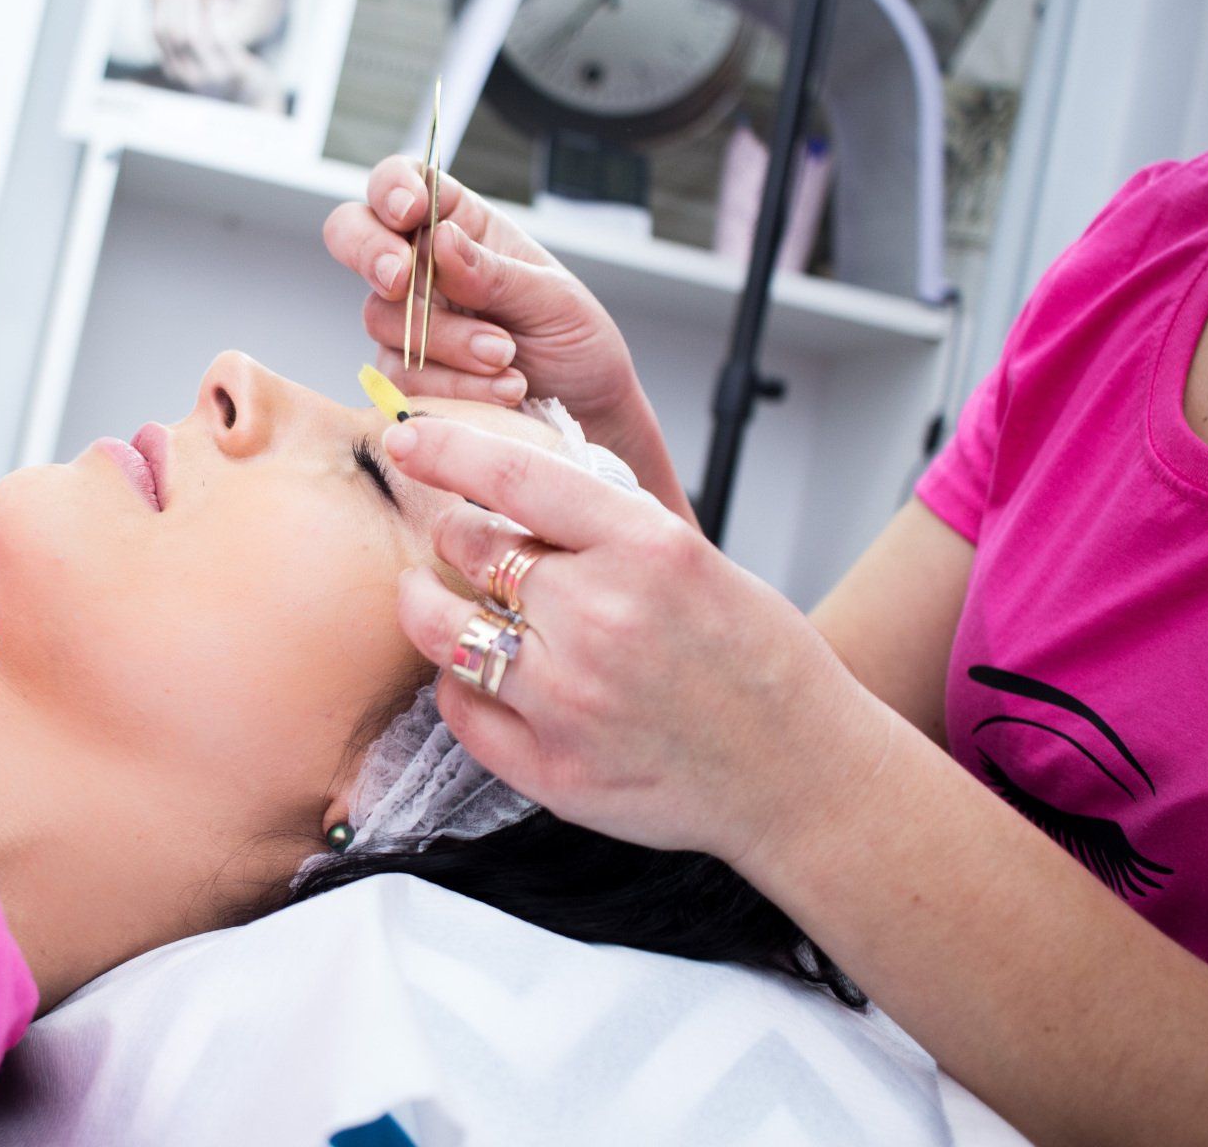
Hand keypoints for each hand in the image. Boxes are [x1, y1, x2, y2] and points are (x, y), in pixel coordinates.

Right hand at [152, 0, 283, 112]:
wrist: (253, 97)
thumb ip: (185, 36)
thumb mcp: (199, 56)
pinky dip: (215, 15)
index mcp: (174, 70)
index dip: (163, 4)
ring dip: (194, 5)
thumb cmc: (224, 68)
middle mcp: (188, 76)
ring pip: (193, 36)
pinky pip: (220, 38)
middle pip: (174, 33)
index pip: (158, 33)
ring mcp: (210, 77)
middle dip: (177, 1)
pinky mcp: (233, 72)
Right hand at [324, 158, 692, 522]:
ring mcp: (406, 322)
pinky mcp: (404, 376)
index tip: (409, 211)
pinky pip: (401, 376)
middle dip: (369, 251)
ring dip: (445, 340)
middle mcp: (422, 267)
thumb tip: (439, 237)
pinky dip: (453, 386)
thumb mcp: (552, 299)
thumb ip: (494, 272)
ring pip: (382, 315)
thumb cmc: (575, 343)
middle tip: (400, 279)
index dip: (391, 186)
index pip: (403, 182)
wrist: (587, 416)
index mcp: (461, 226)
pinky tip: (504, 391)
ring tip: (506, 357)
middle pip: (352, 233)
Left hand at [380, 417, 891, 865]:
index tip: (406, 435)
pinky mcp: (551, 767)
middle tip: (464, 544)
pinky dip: (461, 684)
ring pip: (442, 628)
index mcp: (643, 547)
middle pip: (467, 547)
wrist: (802, 772)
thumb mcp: (692, 557)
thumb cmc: (758, 659)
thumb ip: (603, 527)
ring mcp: (569, 698)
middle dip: (455, 536)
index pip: (512, 475)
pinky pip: (460, 707)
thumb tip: (510, 494)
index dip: (444, 447)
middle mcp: (597, 616)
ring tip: (440, 602)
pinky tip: (485, 675)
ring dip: (430, 606)